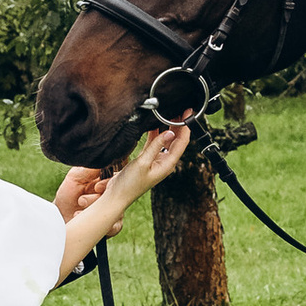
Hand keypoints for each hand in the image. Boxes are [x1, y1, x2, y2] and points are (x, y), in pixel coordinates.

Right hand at [55, 122, 191, 223]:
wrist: (118, 195)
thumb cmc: (130, 184)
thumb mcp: (143, 163)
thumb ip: (156, 146)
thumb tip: (169, 133)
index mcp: (168, 164)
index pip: (182, 142)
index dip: (186, 126)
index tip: (187, 113)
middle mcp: (165, 162)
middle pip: (176, 140)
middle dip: (179, 125)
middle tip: (180, 109)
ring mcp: (157, 161)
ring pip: (167, 140)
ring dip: (169, 128)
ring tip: (169, 113)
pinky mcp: (148, 160)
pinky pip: (155, 143)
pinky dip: (156, 134)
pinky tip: (155, 125)